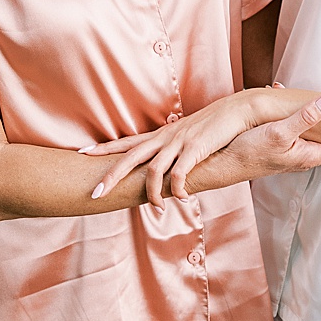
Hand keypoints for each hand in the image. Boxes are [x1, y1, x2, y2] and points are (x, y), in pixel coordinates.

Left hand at [87, 89, 286, 206]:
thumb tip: (168, 165)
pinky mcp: (195, 149)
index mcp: (162, 135)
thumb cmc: (215, 125)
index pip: (127, 142)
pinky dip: (178, 189)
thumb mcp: (189, 136)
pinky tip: (184, 199)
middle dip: (111, 176)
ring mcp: (179, 143)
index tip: (82, 153)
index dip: (104, 148)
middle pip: (130, 157)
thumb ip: (176, 149)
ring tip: (156, 209)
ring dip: (152, 194)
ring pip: (153, 170)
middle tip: (95, 193)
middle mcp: (165, 138)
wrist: (237, 110)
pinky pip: (179, 174)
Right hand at [213, 96, 320, 184]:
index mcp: (309, 155)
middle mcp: (303, 157)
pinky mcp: (278, 149)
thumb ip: (305, 118)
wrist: (220, 165)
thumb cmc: (248, 152)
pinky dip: (303, 119)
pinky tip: (291, 105)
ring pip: (317, 138)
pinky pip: (299, 132)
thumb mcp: (278, 133)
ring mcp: (291, 154)